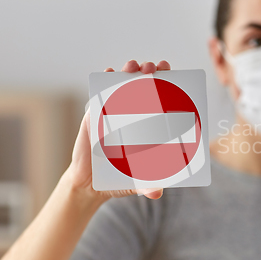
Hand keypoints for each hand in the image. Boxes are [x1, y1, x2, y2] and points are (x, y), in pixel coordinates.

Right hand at [64, 60, 170, 201]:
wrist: (90, 185)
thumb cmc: (120, 179)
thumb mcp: (137, 182)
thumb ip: (147, 186)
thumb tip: (157, 193)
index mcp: (147, 127)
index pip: (160, 99)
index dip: (166, 83)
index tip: (169, 72)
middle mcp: (132, 116)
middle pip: (143, 87)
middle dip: (149, 73)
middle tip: (152, 68)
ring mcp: (113, 114)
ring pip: (122, 86)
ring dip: (127, 72)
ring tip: (132, 66)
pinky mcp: (95, 117)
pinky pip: (100, 95)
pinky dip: (104, 81)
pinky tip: (108, 72)